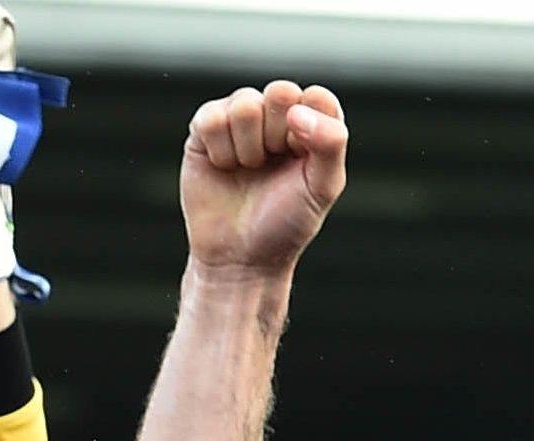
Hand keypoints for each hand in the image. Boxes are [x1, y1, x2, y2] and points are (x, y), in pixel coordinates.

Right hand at [182, 81, 347, 276]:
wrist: (238, 257)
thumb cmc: (285, 223)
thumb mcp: (323, 187)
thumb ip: (331, 143)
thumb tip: (297, 110)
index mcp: (310, 125)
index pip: (315, 97)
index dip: (307, 130)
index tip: (299, 162)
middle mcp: (275, 117)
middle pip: (280, 91)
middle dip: (276, 135)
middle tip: (271, 165)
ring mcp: (237, 123)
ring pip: (244, 103)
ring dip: (246, 146)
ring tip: (247, 169)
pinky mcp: (202, 134)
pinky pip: (210, 117)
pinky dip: (219, 148)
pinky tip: (223, 166)